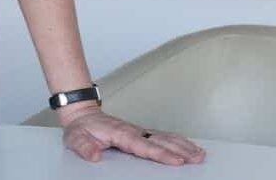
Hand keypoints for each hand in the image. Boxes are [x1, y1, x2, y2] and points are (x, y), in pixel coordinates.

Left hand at [59, 106, 206, 165]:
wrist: (82, 114)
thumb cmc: (81, 128)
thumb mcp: (75, 139)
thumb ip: (85, 147)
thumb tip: (94, 156)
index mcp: (120, 133)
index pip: (144, 146)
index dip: (161, 153)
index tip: (176, 160)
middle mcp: (133, 130)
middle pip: (161, 140)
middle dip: (180, 150)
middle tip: (197, 159)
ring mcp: (139, 130)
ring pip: (165, 137)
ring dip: (183, 145)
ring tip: (200, 154)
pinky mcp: (141, 132)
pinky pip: (163, 136)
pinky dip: (178, 141)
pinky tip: (189, 147)